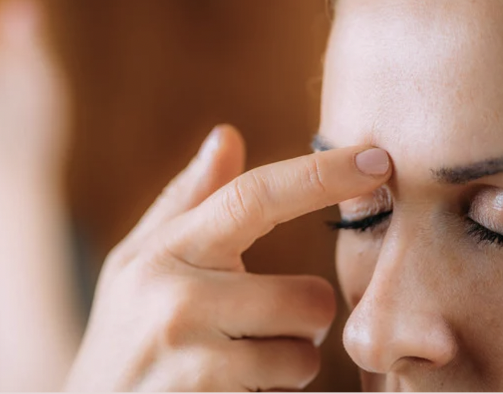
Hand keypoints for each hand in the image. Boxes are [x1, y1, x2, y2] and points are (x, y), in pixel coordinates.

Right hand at [65, 125, 391, 390]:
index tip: (379, 158)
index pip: (253, 198)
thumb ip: (187, 199)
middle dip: (299, 317)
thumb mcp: (138, 260)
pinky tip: (227, 391)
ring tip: (234, 363)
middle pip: (309, 298)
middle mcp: (179, 301)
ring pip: (304, 355)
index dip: (321, 175)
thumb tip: (227, 135)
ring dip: (284, 362)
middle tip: (256, 325)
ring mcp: (194, 363)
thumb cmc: (123, 329)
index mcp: (166, 253)